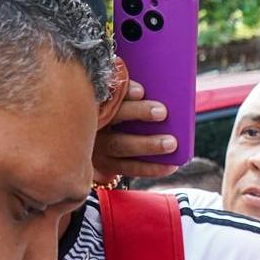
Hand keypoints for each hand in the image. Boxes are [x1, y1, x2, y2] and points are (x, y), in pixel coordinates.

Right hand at [93, 58, 178, 181]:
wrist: (88, 142)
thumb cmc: (114, 108)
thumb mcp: (114, 98)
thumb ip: (127, 92)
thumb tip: (154, 92)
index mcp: (92, 101)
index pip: (106, 92)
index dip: (123, 91)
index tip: (141, 91)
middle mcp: (90, 124)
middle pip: (113, 117)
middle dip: (138, 113)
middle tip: (162, 112)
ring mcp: (96, 147)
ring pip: (121, 146)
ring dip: (148, 145)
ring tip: (171, 143)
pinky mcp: (104, 165)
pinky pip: (128, 168)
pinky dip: (151, 168)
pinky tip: (171, 165)